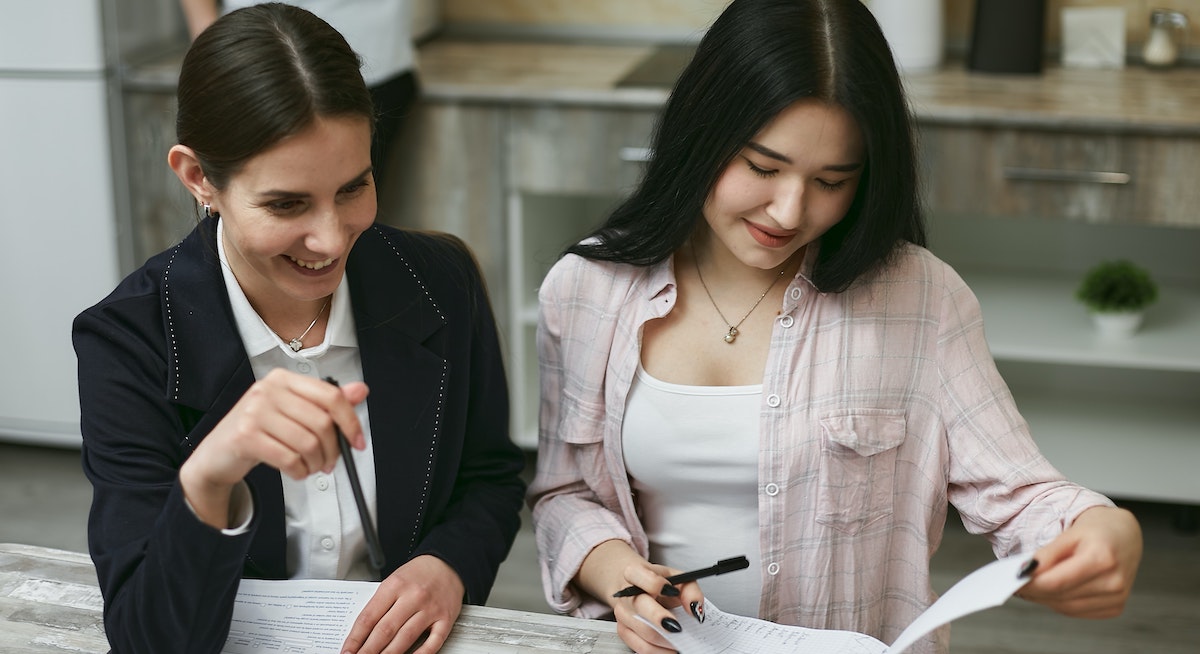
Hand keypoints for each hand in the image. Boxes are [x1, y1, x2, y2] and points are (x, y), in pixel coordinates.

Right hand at [179, 369, 367, 527]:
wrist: (217, 454)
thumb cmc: (259, 431)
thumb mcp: (293, 412)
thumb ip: (326, 402)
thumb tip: (361, 390)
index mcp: (283, 379)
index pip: (330, 395)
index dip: (350, 421)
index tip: (357, 442)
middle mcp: (268, 390)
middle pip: (322, 422)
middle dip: (333, 450)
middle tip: (330, 462)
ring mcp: (254, 411)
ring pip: (307, 443)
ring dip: (316, 463)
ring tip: (311, 467)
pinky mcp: (245, 436)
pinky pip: (289, 458)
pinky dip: (299, 471)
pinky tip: (296, 471)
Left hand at [340, 555, 464, 653]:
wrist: (448, 563)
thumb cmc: (418, 574)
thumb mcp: (393, 580)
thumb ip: (379, 604)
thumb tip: (362, 633)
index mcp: (395, 585)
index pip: (369, 617)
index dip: (355, 638)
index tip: (347, 651)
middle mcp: (413, 597)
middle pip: (385, 630)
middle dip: (368, 650)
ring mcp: (430, 609)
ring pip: (405, 638)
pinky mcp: (446, 619)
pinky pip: (433, 642)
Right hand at [577, 540, 705, 653]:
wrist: (633, 587)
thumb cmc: (657, 582)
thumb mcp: (676, 577)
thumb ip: (690, 589)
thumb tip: (695, 609)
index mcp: (635, 573)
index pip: (645, 579)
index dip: (659, 585)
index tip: (674, 592)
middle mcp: (625, 594)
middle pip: (641, 607)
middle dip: (662, 619)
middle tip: (679, 628)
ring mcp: (622, 614)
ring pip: (644, 631)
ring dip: (666, 640)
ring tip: (682, 641)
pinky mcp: (623, 631)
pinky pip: (640, 647)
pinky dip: (659, 651)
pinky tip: (671, 648)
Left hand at [1018, 505, 1142, 617]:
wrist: (1124, 535)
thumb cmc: (1097, 530)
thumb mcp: (1070, 534)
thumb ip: (1048, 554)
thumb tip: (1025, 570)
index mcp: (1102, 558)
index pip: (1057, 581)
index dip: (1030, 583)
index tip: (1012, 579)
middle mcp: (1114, 582)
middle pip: (1061, 596)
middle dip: (1034, 591)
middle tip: (1015, 584)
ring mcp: (1117, 597)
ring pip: (1067, 607)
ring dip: (1044, 599)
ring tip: (1029, 587)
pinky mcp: (1116, 607)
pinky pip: (1078, 611)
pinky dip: (1060, 603)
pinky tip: (1050, 592)